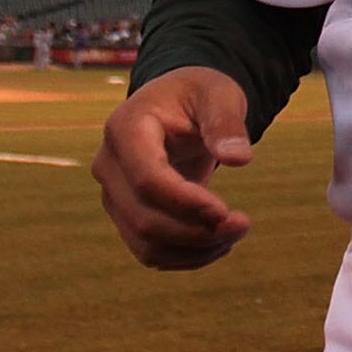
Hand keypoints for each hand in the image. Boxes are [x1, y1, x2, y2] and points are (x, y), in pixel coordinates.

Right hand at [93, 67, 255, 269]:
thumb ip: (226, 122)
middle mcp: (109, 164)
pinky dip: (185, 256)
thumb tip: (238, 160)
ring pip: (145, 243)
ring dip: (194, 249)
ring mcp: (113, 193)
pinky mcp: (125, 214)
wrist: (176, 105)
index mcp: (125, 128)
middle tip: (243, 225)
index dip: (186, 203)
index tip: (226, 212)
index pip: (148, 179)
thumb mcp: (218, 94)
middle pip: (144, 218)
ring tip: (235, 234)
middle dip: (196, 231)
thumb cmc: (198, 94)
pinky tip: (219, 244)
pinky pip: (149, 250)